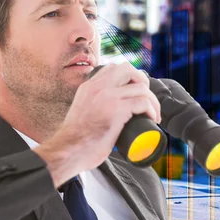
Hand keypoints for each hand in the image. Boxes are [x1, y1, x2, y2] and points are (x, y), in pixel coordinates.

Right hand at [34, 63, 160, 185]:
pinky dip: (152, 109)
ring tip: (153, 114)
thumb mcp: (81, 112)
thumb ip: (91, 106)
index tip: (134, 92)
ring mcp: (107, 97)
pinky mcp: (116, 110)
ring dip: (152, 100)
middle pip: (128, 69)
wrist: (67, 151)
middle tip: (146, 99)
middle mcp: (97, 87)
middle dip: (143, 81)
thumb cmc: (74, 140)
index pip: (113, 69)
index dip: (129, 77)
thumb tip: (104, 114)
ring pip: (141, 87)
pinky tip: (152, 118)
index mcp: (88, 87)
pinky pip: (143, 102)